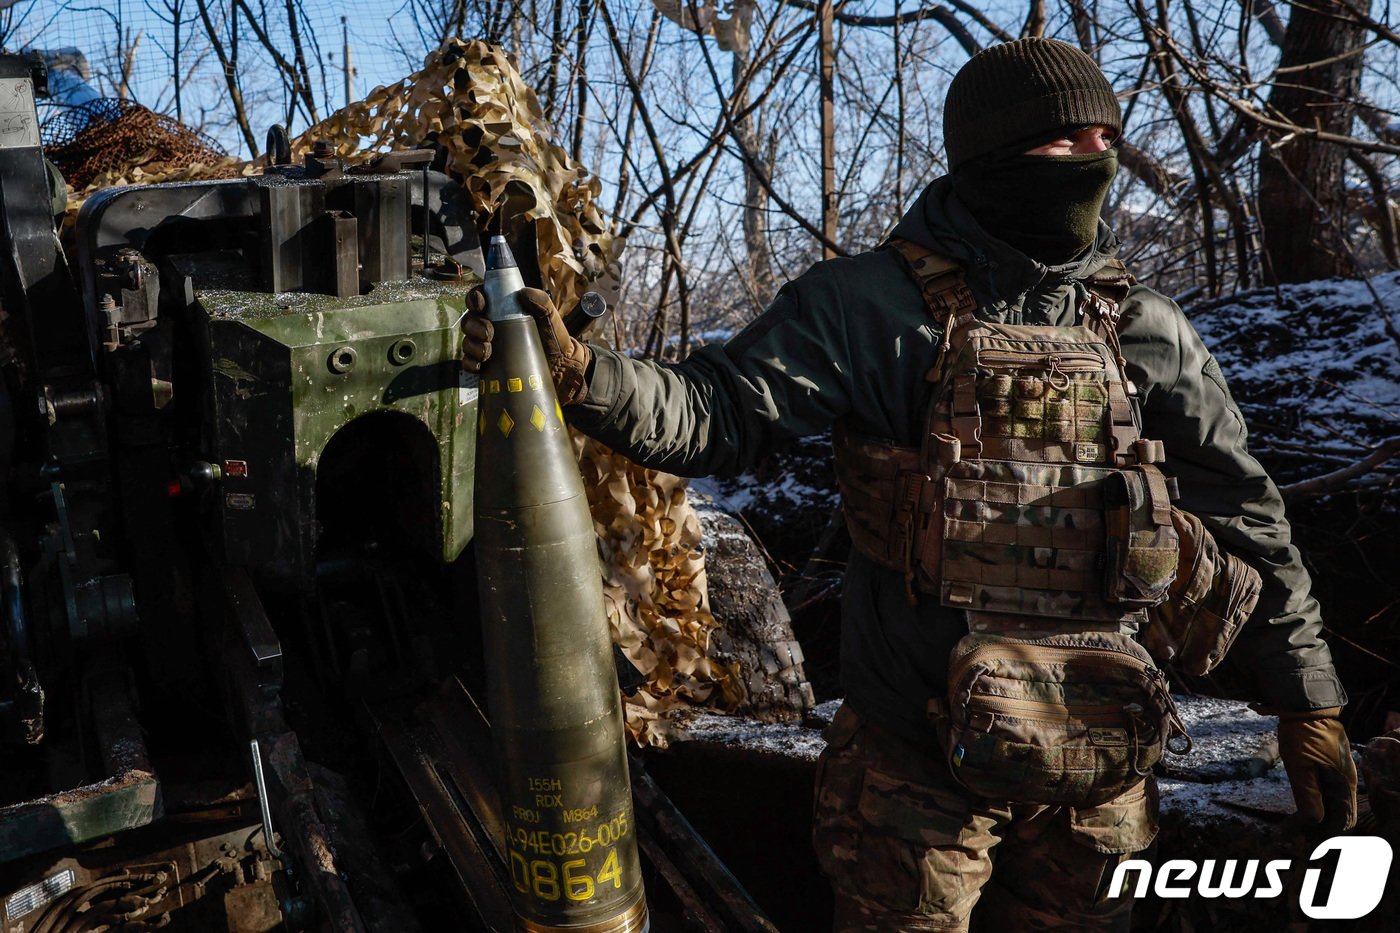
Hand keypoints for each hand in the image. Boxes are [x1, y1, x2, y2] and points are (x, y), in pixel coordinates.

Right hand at [461, 286, 591, 405]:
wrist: (560, 368)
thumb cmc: (554, 338)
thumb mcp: (550, 317)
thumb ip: (542, 301)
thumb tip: (524, 293)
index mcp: (502, 310)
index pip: (480, 298)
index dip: (475, 298)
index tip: (481, 305)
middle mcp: (491, 326)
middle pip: (470, 320)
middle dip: (474, 325)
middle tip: (489, 334)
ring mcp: (488, 346)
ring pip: (468, 341)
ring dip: (473, 345)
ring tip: (488, 352)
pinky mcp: (488, 366)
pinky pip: (469, 363)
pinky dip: (470, 363)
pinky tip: (481, 365)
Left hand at [1276, 707, 1357, 832]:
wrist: (1306, 705)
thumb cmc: (1302, 734)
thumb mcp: (1299, 765)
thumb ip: (1307, 794)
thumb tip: (1314, 822)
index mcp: (1343, 784)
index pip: (1343, 821)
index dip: (1328, 837)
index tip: (1310, 847)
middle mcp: (1347, 782)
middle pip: (1340, 816)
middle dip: (1322, 831)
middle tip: (1298, 841)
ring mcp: (1341, 773)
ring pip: (1335, 805)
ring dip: (1319, 818)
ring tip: (1297, 829)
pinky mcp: (1333, 766)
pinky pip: (1330, 793)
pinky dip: (1318, 804)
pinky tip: (1303, 808)